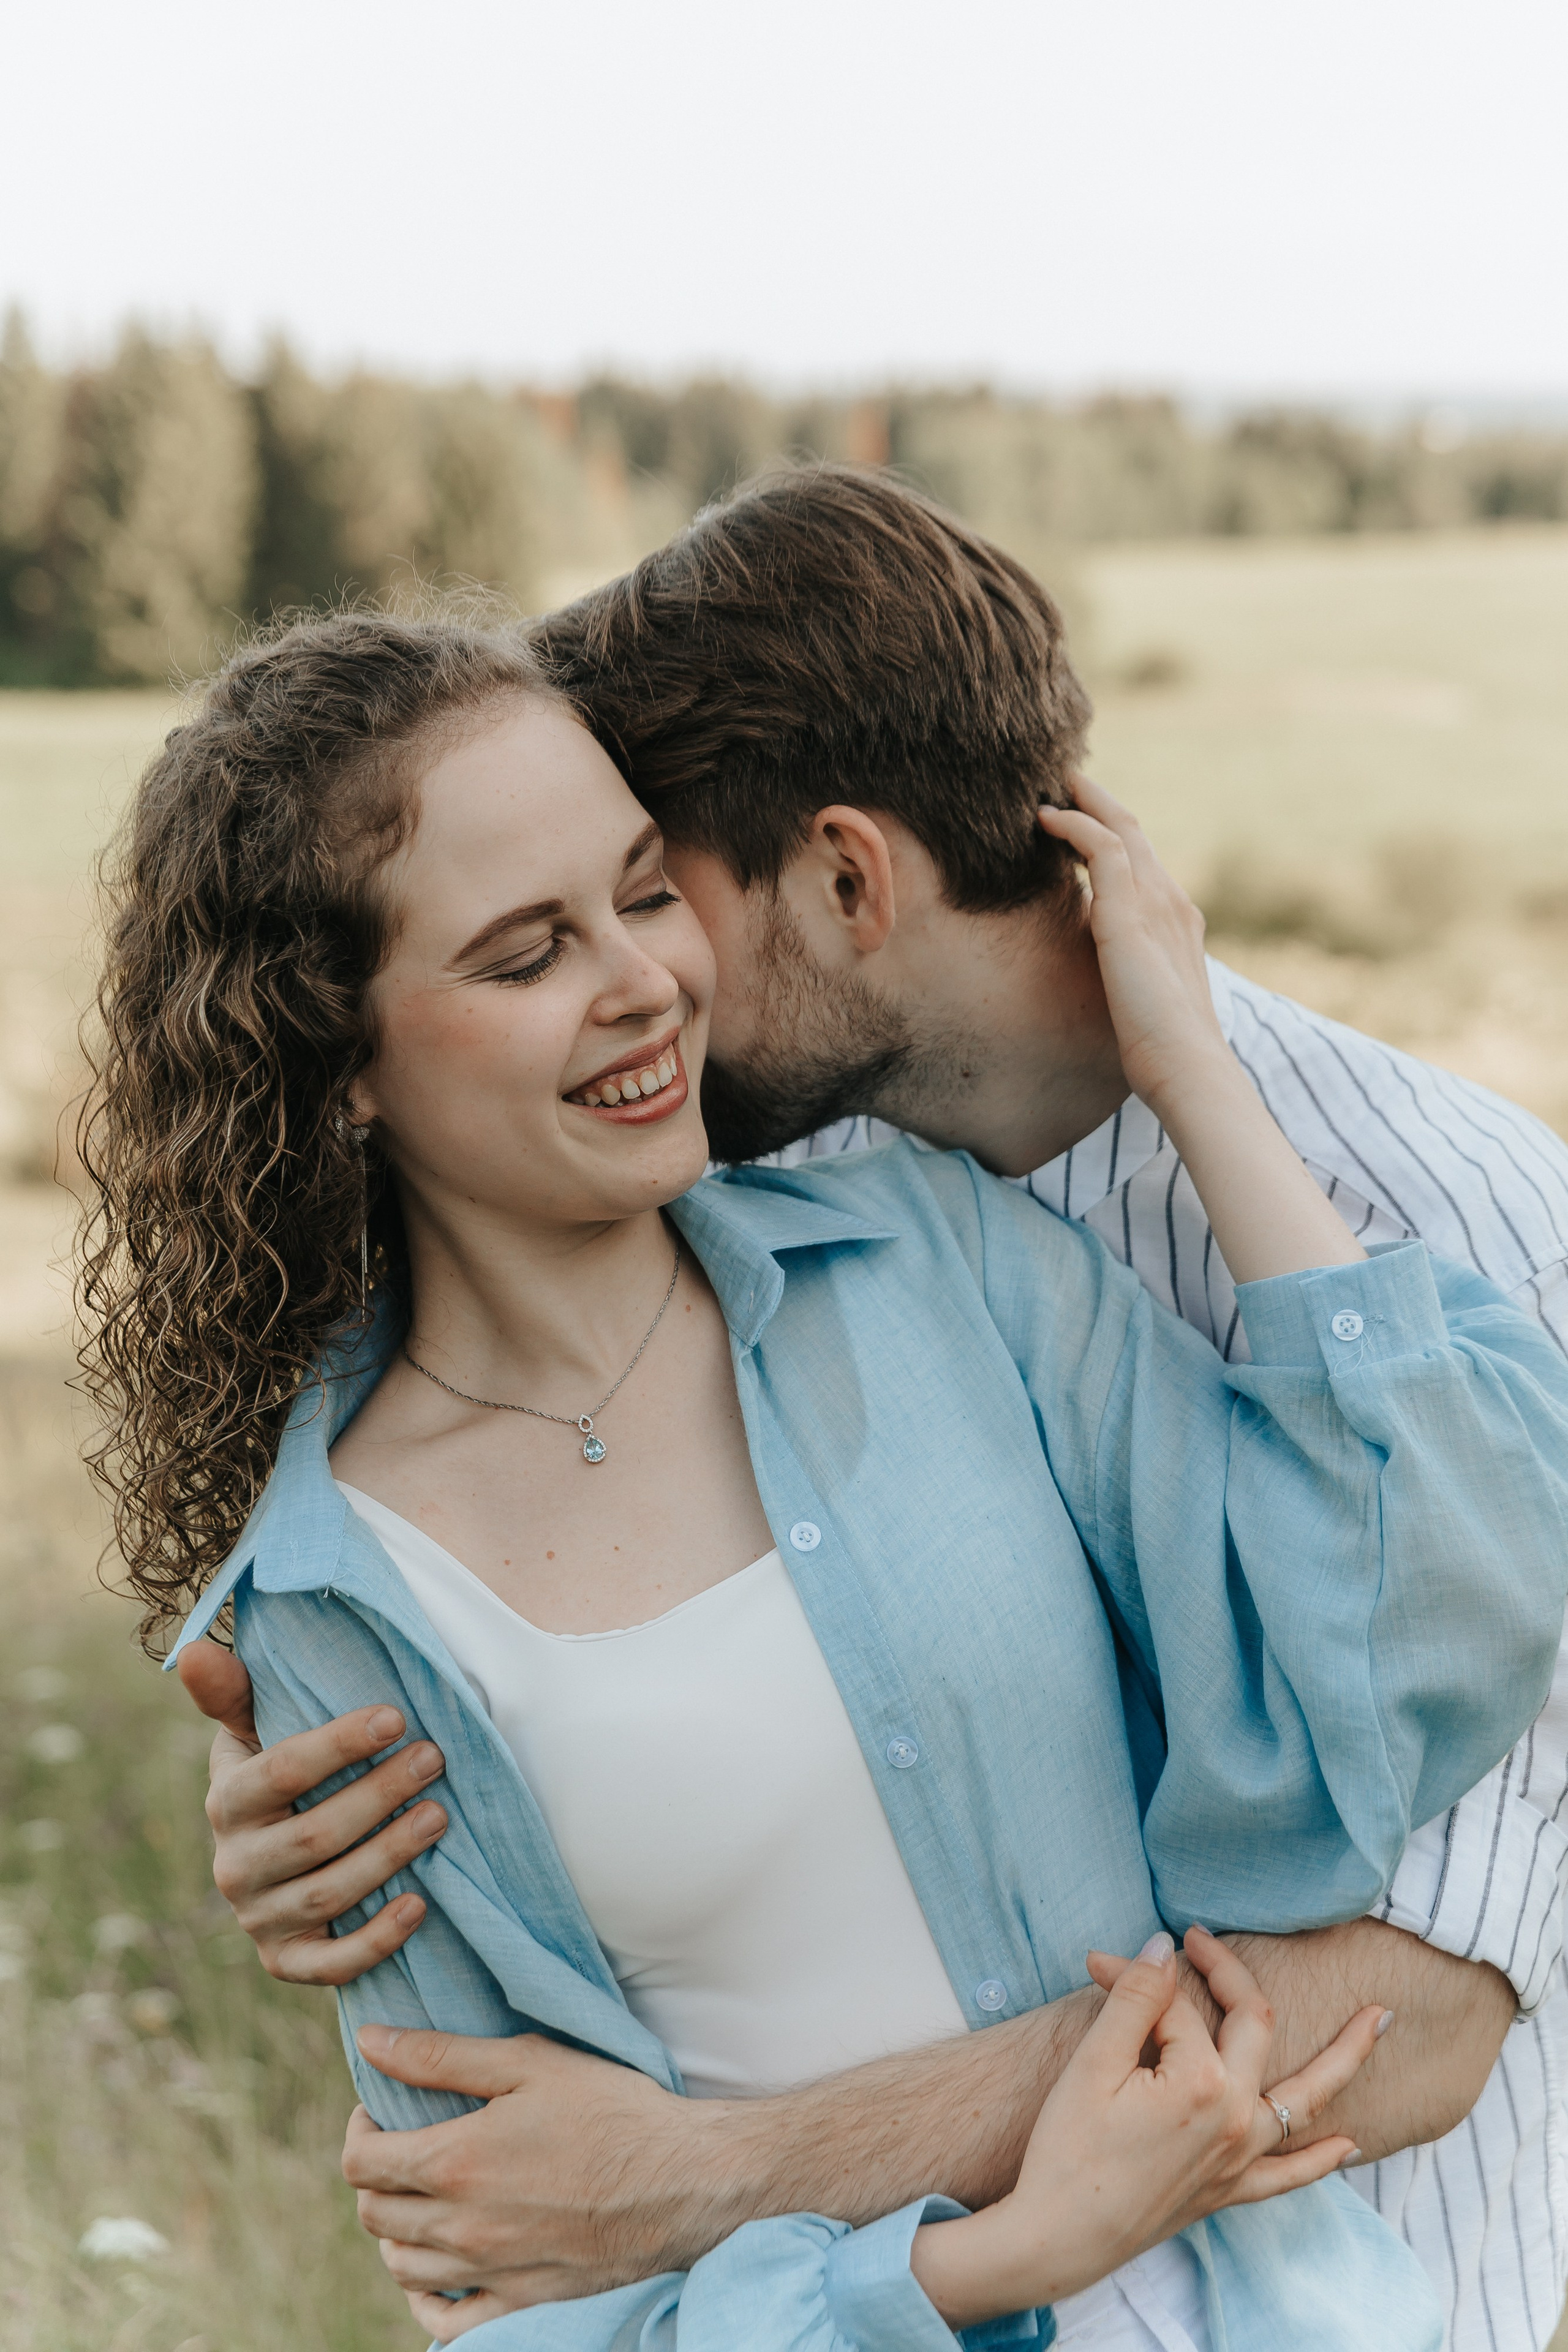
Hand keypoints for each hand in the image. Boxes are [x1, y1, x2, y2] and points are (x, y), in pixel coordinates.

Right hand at [178, 1639, 447, 1983]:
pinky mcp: (285, 1961)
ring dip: (388, 1856)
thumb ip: (233, 1693)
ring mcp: (258, 1918)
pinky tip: (419, 1906)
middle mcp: (234, 1866)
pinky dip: (374, 1941)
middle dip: (379, 1795)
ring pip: (326, 1894)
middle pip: (312, 1835)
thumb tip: (192, 1651)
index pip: (280, 1772)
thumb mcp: (255, 1731)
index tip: (396, 1717)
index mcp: (227, 1801)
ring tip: (439, 1816)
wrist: (279, 1860)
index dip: (337, 1745)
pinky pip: (327, 1966)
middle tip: (434, 1760)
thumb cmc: (281, 1778)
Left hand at [343, 2026, 718, 2339]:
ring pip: (400, 2268)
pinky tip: (436, 2270)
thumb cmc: (610, 2109)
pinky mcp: (520, 2302)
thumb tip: (370, 2042)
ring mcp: (490, 2272)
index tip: (380, 2111)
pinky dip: (425, 2300)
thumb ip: (441, 2055)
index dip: (359, 2132)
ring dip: (394, 2232)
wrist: (684, 2178)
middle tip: (403, 2146)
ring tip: (420, 2197)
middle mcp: (462, 2228)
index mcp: (457, 2162)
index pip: (362, 2164)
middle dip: (375, 2176)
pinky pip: (444, 2323)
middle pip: (375, 2215)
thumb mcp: (528, 2062)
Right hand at [912, 1927, 1383, 2329]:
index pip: (1174, 2004)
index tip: (1099, 1964)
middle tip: (1201, 1939)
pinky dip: (1323, 2159)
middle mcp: (1236, 2118)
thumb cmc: (1068, 2151)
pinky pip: (1291, 2175)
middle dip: (1229, 1973)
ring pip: (1306, 2099)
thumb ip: (1137, 1999)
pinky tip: (1351, 2145)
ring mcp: (1239, 2158)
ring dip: (1346, 2057)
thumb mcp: (1093, 2065)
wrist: (1057, 2238)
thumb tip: (1162, 1945)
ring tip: (1381, 2020)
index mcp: (1202, 2083)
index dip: (1137, 1975)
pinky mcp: (1229, 2190)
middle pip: (1253, 2025)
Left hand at [1040, 778, 1362, 1282]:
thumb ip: (1126, 977)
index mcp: (1177, 923)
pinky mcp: (1131, 914)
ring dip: (1085, 802)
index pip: (1143, 863)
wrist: (1188, 1070)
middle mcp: (1172, 903)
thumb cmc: (1162, 1052)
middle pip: (1134, 832)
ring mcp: (1156, 903)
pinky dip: (1074, 826)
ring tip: (1051, 785)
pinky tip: (1047, 819)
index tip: (1082, 819)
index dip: (1113, 835)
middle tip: (1065, 780)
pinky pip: (1102, 848)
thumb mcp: (1140, 1001)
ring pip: (1120, 828)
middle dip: (1100, 803)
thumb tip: (1102, 980)